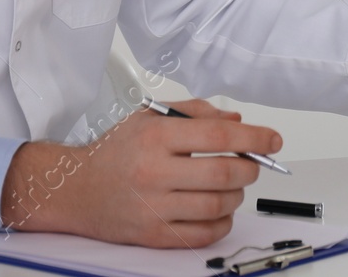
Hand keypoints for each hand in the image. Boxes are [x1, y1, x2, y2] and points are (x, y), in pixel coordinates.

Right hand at [0, 99, 282, 247]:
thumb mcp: (150, 116)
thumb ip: (196, 112)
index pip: (218, 136)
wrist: (75, 189)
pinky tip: (219, 209)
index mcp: (156, 136)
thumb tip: (238, 122)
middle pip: (224, 173)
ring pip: (218, 205)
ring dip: (238, 195)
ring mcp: (154, 207)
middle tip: (252, 164)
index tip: (273, 140)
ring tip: (233, 185)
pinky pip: (203, 234)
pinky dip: (222, 222)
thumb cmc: (115, 151)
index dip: (254, 138)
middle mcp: (154, 172)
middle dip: (250, 168)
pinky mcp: (153, 235)